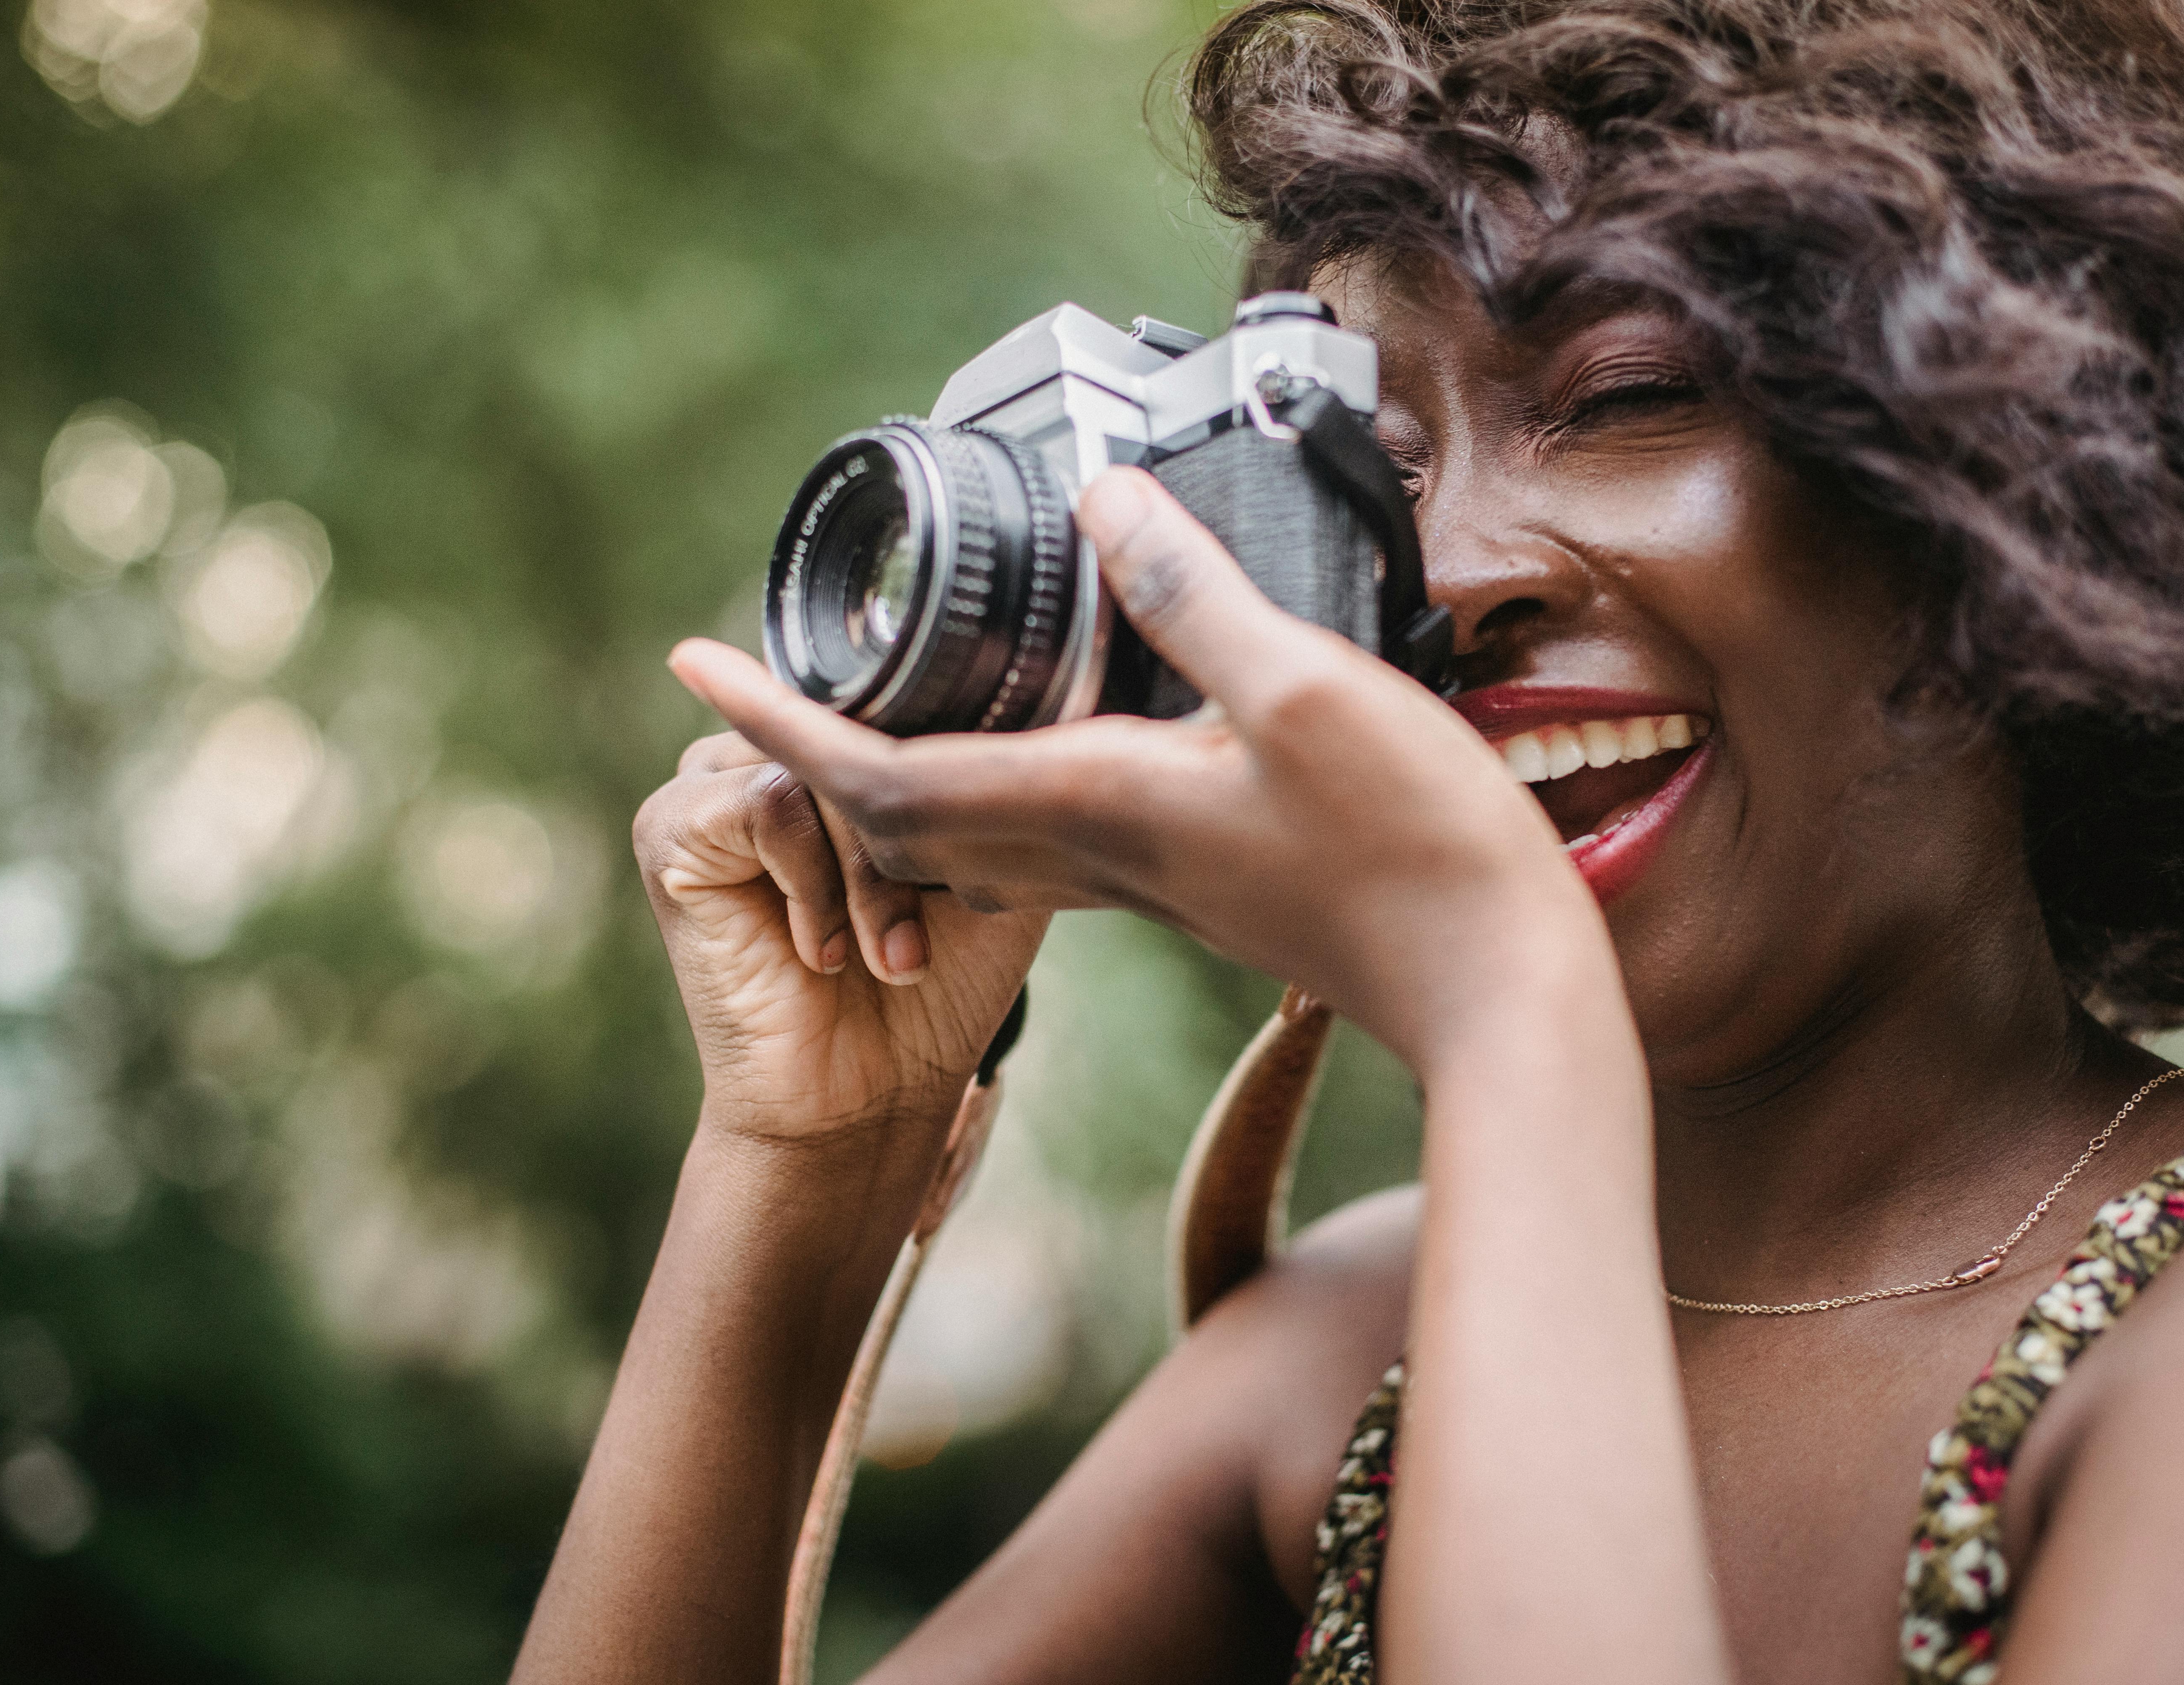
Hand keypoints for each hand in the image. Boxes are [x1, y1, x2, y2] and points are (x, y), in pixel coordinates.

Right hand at [632, 729, 1044, 1147]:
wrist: (871, 1093)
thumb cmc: (941, 980)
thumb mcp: (989, 850)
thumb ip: (981, 762)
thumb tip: (996, 679)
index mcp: (840, 738)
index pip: (901, 691)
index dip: (948, 774)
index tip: (969, 877)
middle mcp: (770, 742)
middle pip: (862, 725)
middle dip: (911, 843)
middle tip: (914, 949)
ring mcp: (711, 779)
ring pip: (821, 762)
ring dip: (871, 875)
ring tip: (884, 957)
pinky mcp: (669, 823)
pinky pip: (770, 802)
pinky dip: (815, 884)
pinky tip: (817, 954)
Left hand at [664, 468, 1600, 1074]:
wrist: (1490, 990)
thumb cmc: (1415, 851)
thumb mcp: (1308, 693)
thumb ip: (1196, 598)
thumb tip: (1102, 501)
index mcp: (1099, 805)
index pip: (885, 776)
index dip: (779, 722)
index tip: (692, 666)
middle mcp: (1099, 853)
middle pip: (905, 817)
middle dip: (810, 752)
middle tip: (755, 683)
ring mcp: (1146, 877)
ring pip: (968, 835)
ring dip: (889, 778)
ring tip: (854, 708)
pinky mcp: (1195, 882)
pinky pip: (1044, 840)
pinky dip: (987, 791)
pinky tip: (1019, 749)